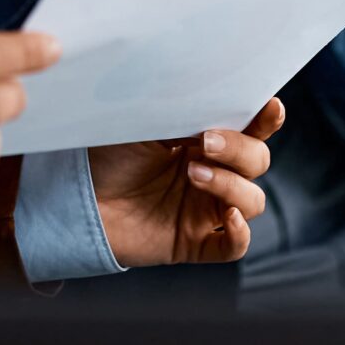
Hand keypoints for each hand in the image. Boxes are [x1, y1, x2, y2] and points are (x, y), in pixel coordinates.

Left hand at [88, 98, 283, 267]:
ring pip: (252, 200)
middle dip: (240, 149)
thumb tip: (214, 99)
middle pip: (257, 162)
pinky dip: (240, 233)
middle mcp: (213, 173)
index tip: (269, 107)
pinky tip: (228, 218)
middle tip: (205, 141)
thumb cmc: (105, 155)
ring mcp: (205, 209)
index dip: (266, 118)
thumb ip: (182, 112)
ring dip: (231, 185)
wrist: (75, 197)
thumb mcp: (144, 122)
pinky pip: (235, 245)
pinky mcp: (194, 241)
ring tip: (193, 174)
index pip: (251, 128)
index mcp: (204, 140)